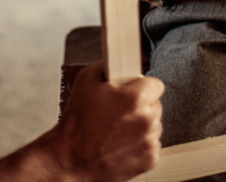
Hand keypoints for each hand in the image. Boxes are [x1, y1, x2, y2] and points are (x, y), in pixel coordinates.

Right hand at [49, 62, 164, 180]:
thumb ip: (107, 65)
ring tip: (119, 131)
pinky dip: (140, 145)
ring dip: (142, 126)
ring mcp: (149, 141)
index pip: (156, 84)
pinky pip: (152, 145)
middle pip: (155, 105)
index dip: (143, 87)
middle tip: (121, 113)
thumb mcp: (86, 80)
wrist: (68, 162)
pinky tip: (122, 145)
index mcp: (135, 98)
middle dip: (141, 107)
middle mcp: (146, 120)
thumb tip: (117, 62)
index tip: (134, 92)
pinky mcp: (149, 160)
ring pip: (154, 125)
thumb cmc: (76, 126)